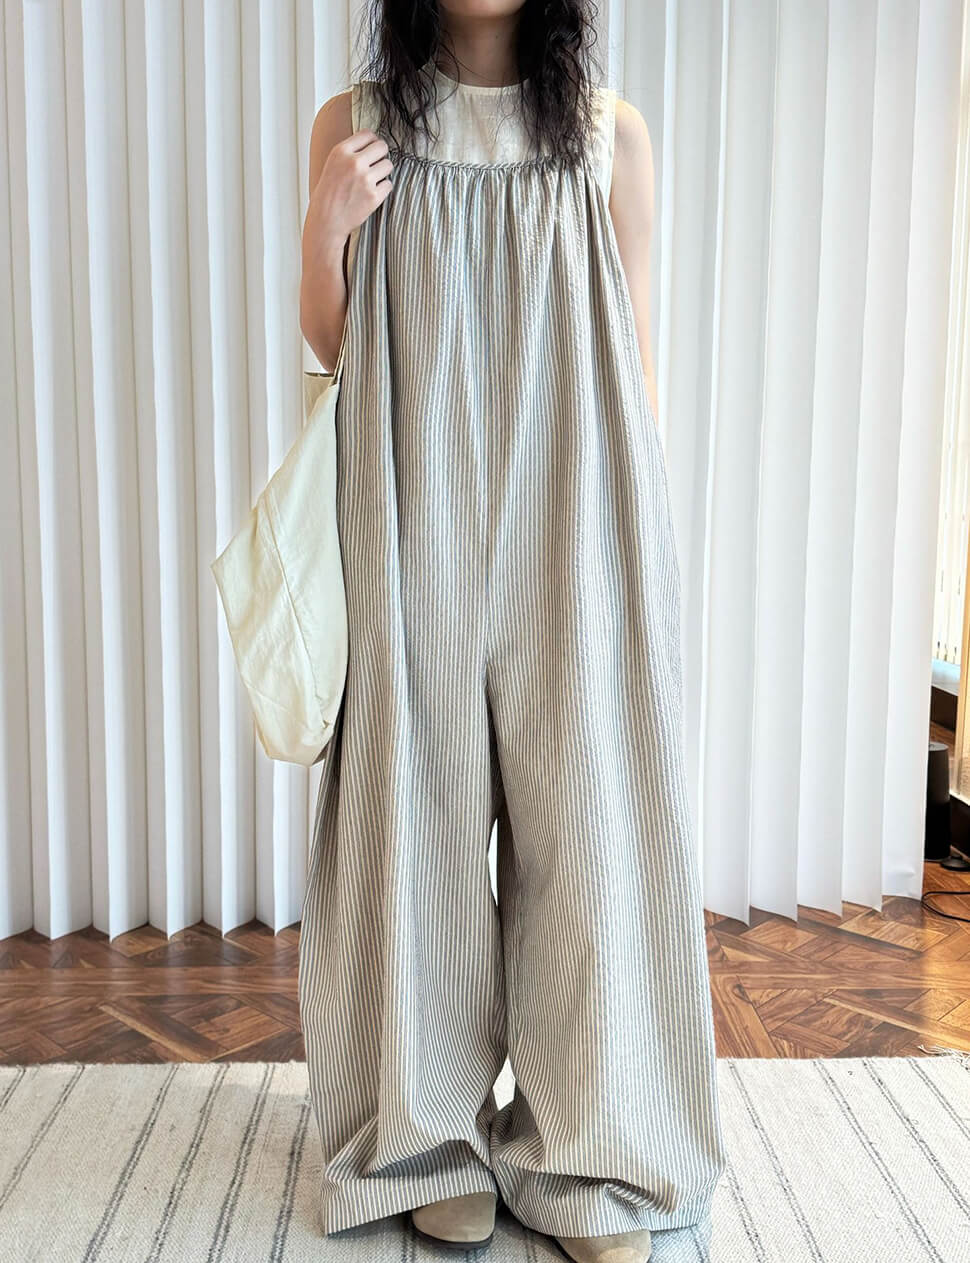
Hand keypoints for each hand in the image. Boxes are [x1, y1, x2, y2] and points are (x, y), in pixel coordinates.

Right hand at [309, 128, 393, 252]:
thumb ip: (350, 151)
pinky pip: (389, 184)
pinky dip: (383, 189)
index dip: (372, 141)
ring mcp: (365, 180)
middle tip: (375, 164)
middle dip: (381, 155)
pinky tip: (371, 193)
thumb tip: (373, 141)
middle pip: (382, 147)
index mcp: (341, 152)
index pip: (368, 134)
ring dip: (383, 171)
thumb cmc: (329, 192)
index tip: (371, 150)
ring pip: (388, 165)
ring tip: (372, 180)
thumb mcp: (333, 164)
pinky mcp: (374, 196)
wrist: (326, 220)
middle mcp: (354, 163)